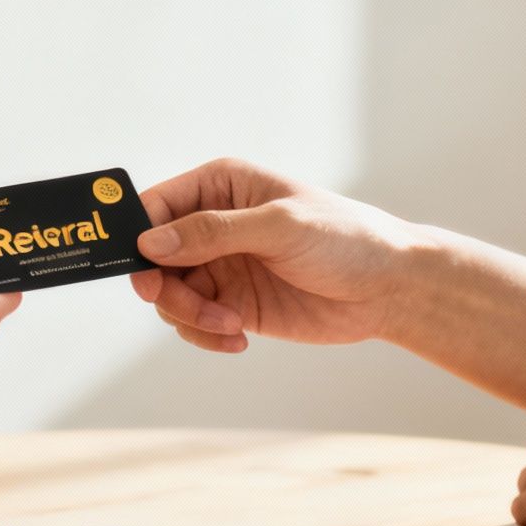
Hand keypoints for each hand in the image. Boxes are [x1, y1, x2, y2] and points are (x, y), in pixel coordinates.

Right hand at [130, 158, 432, 352]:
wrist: (387, 288)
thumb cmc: (343, 237)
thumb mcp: (278, 226)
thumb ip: (213, 232)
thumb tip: (150, 243)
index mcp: (219, 187)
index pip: (155, 207)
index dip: (137, 238)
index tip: (142, 271)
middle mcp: (212, 224)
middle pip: (153, 258)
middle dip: (164, 287)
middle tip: (187, 306)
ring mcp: (220, 266)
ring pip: (169, 295)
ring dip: (190, 316)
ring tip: (230, 324)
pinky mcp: (231, 304)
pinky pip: (193, 323)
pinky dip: (205, 334)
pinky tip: (238, 339)